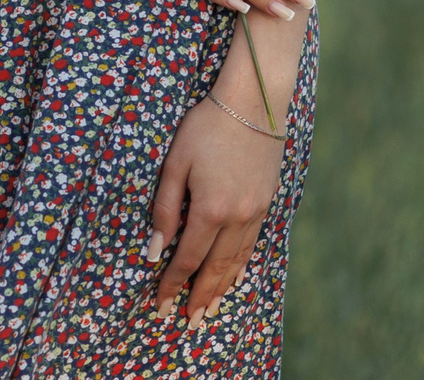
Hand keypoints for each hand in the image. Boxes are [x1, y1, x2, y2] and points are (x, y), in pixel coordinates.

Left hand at [146, 93, 285, 327]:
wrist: (255, 101)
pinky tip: (235, 278)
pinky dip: (242, 265)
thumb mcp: (176, 163)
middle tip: (188, 322)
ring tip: (209, 310)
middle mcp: (236, 216)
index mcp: (210, 208)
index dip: (173, 283)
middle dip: (199, 296)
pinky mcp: (267, 201)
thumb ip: (164, 209)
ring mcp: (256, 210)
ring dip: (222, 289)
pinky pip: (253, 244)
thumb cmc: (207, 126)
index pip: (187, 258)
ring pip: (237, 260)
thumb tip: (155, 251)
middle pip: (215, 268)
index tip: (161, 303)